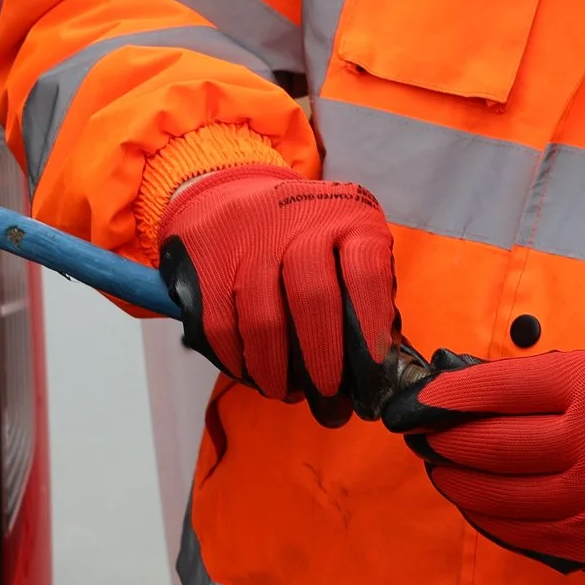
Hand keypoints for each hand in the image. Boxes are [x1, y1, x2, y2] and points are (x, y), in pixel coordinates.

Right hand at [155, 165, 397, 411]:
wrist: (229, 189)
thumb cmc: (305, 233)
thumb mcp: (349, 240)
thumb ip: (367, 292)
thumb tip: (377, 366)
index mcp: (348, 216)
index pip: (365, 272)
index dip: (371, 326)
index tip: (373, 371)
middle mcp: (299, 220)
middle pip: (312, 298)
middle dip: (323, 359)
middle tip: (328, 395)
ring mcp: (247, 239)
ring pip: (261, 320)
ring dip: (275, 371)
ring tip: (287, 392)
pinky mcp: (206, 260)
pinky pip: (221, 327)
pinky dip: (238, 362)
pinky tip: (253, 373)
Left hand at [386, 349, 584, 573]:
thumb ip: (553, 376)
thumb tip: (479, 381)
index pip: (498, 388)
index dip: (450, 395)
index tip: (421, 399)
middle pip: (488, 443)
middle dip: (444, 439)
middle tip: (423, 434)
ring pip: (495, 494)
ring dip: (457, 481)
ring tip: (441, 469)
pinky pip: (521, 531)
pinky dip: (488, 517)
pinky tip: (476, 503)